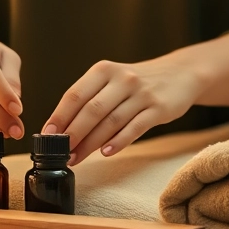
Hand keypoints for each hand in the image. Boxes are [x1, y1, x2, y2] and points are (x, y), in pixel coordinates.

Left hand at [43, 59, 201, 164]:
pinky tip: (105, 153)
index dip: (59, 116)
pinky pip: (135, 128)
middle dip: (73, 134)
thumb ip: (90, 99)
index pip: (75, 95)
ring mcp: (142, 94)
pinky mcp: (159, 108)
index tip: (47, 136)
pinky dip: (118, 142)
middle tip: (60, 153)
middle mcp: (122, 79)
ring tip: (77, 157)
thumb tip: (62, 129)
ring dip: (91, 143)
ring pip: (111, 122)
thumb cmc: (138, 83)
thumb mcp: (112, 80)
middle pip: (91, 110)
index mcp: (104, 70)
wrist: (180, 74)